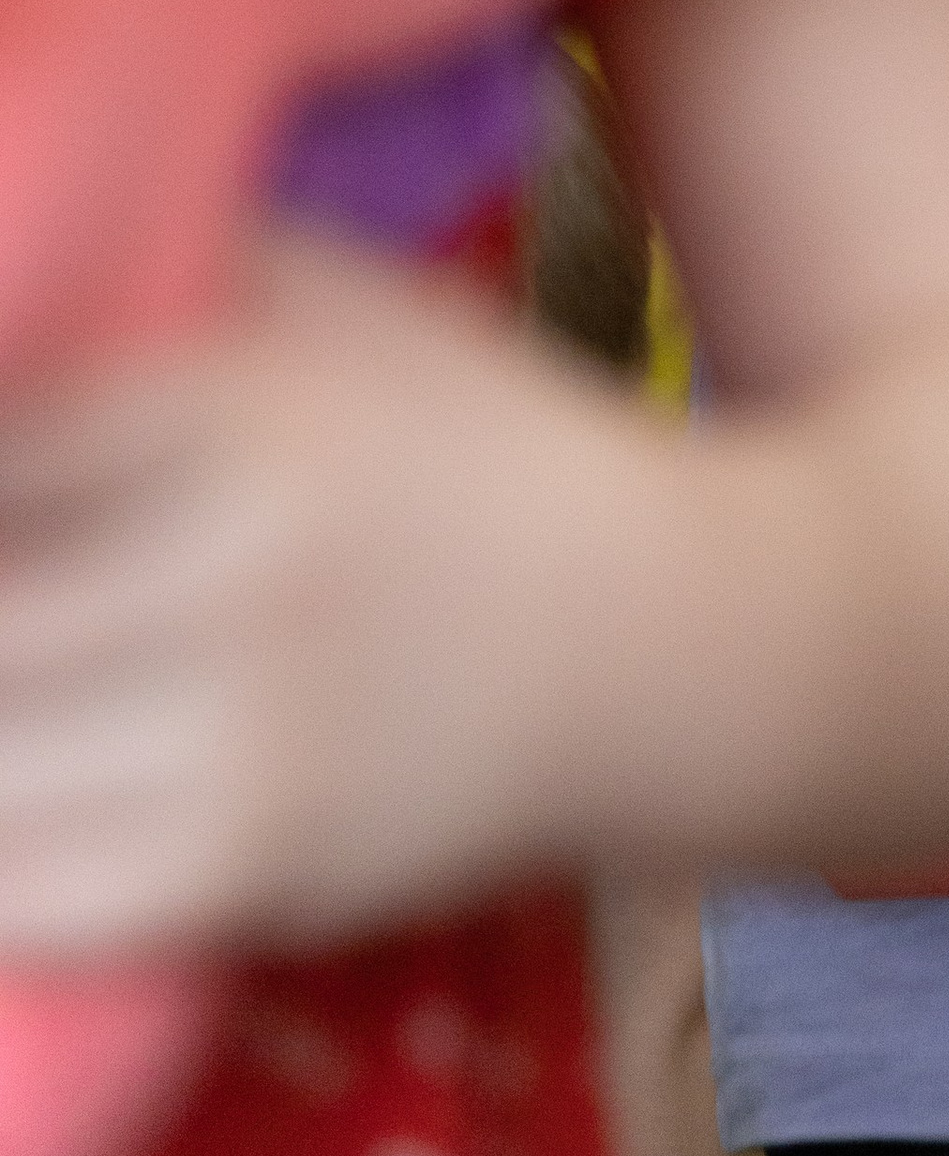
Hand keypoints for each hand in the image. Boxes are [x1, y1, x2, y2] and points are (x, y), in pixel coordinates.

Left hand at [0, 228, 659, 958]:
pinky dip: (6, 837)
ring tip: (35, 672)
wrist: (675, 644)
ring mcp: (240, 733)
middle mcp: (235, 569)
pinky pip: (18, 887)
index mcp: (247, 408)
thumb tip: (34, 268)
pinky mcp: (246, 870)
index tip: (16, 477)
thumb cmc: (490, 449)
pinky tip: (39, 777)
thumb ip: (188, 275)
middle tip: (32, 585)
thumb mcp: (358, 308)